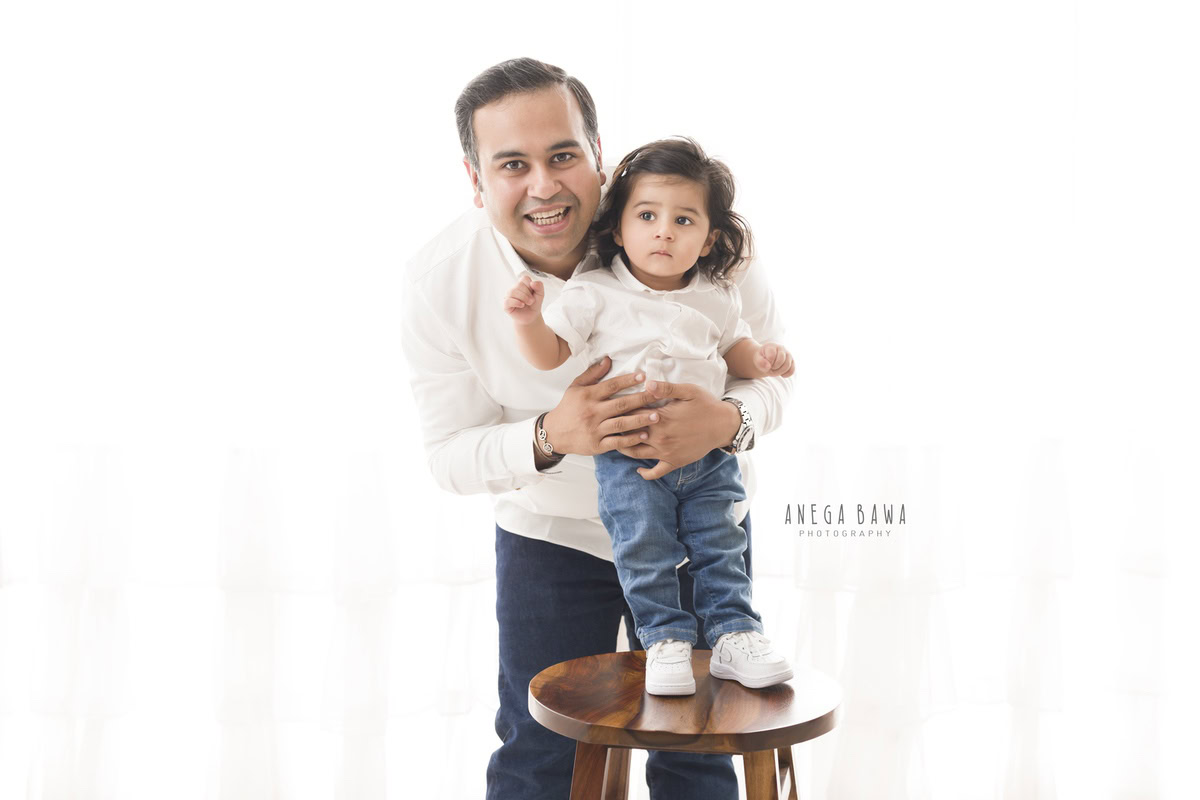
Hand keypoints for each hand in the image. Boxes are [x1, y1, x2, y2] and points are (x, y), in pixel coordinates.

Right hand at [504, 274, 543, 325]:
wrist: (531, 317)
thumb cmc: (534, 305)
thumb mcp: (540, 295)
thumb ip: (539, 287)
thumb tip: (533, 282)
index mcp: (522, 284)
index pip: (524, 278)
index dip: (531, 286)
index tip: (533, 293)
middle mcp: (514, 289)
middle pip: (519, 285)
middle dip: (528, 294)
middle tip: (531, 301)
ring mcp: (509, 296)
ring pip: (513, 292)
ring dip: (523, 298)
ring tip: (527, 303)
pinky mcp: (506, 305)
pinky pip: (508, 301)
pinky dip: (516, 302)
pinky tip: (522, 305)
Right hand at [539, 357, 662, 462]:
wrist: (554, 434)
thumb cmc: (568, 409)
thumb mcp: (575, 387)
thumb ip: (593, 374)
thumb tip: (608, 359)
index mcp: (588, 396)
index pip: (611, 386)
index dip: (627, 380)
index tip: (643, 376)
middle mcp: (592, 412)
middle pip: (621, 404)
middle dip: (641, 399)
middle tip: (658, 395)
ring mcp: (595, 430)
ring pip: (621, 424)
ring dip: (640, 420)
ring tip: (656, 416)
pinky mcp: (597, 445)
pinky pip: (617, 442)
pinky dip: (631, 439)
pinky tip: (644, 434)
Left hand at [617, 381, 740, 479]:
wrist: (724, 425)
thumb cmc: (706, 405)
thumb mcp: (688, 391)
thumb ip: (666, 388)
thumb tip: (646, 384)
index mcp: (661, 418)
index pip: (633, 414)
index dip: (621, 410)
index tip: (611, 407)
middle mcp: (660, 438)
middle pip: (630, 434)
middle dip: (617, 430)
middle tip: (605, 426)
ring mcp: (666, 452)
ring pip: (636, 453)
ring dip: (623, 449)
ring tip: (615, 442)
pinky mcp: (674, 462)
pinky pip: (656, 472)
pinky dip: (645, 473)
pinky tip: (638, 470)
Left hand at [755, 343, 794, 376]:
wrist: (767, 358)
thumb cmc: (762, 358)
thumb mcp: (757, 359)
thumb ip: (760, 362)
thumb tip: (768, 367)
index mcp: (772, 346)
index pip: (772, 356)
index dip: (768, 363)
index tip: (765, 363)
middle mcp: (782, 348)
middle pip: (781, 361)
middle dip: (774, 368)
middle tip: (770, 368)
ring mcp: (788, 354)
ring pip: (787, 366)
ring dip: (779, 372)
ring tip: (774, 371)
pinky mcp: (792, 361)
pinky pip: (792, 370)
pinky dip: (786, 374)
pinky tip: (781, 374)